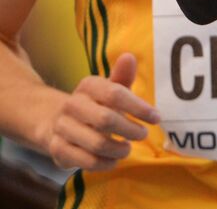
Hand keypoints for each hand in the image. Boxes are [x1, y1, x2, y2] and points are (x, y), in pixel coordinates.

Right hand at [42, 53, 159, 170]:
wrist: (56, 121)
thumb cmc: (96, 104)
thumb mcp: (110, 88)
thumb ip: (122, 76)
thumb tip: (129, 56)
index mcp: (88, 86)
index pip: (115, 94)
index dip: (138, 107)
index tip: (156, 118)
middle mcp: (72, 104)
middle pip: (106, 119)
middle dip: (130, 130)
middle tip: (143, 134)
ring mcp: (62, 127)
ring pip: (97, 143)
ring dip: (119, 149)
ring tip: (127, 149)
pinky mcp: (57, 148)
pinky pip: (85, 160)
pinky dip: (105, 163)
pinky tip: (113, 160)